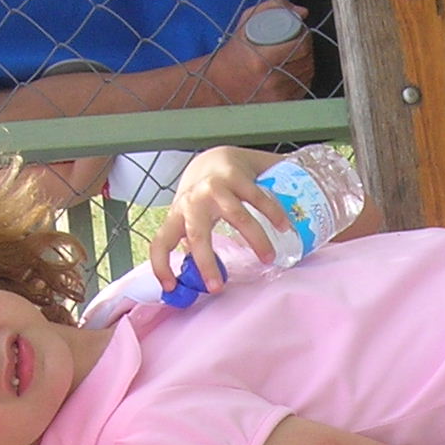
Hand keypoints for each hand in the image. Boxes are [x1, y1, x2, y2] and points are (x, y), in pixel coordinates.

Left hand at [152, 144, 297, 293]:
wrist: (217, 157)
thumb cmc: (205, 195)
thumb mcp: (193, 218)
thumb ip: (196, 244)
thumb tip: (197, 282)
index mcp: (178, 214)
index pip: (161, 242)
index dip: (161, 265)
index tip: (171, 286)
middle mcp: (194, 200)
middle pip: (197, 234)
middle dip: (206, 262)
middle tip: (218, 286)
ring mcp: (215, 187)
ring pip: (237, 217)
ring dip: (256, 240)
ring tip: (269, 258)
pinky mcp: (236, 176)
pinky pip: (258, 199)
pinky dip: (273, 214)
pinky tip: (284, 227)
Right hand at [199, 4, 313, 109]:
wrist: (218, 87)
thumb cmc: (232, 55)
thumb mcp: (246, 25)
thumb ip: (272, 9)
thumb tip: (302, 12)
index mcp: (261, 61)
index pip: (300, 46)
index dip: (304, 35)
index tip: (299, 31)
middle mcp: (272, 82)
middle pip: (306, 60)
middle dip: (306, 48)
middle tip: (298, 41)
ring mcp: (278, 96)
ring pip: (307, 73)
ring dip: (306, 62)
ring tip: (294, 55)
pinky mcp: (282, 105)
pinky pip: (303, 87)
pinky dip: (302, 76)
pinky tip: (294, 70)